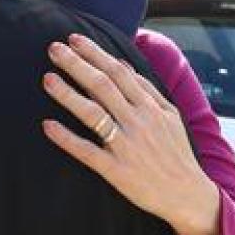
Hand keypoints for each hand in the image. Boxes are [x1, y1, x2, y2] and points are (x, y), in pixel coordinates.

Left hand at [41, 34, 222, 234]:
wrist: (187, 194)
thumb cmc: (175, 153)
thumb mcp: (170, 116)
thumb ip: (147, 90)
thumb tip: (122, 64)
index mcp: (151, 107)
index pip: (118, 72)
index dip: (94, 54)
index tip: (74, 40)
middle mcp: (138, 122)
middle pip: (102, 86)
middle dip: (76, 64)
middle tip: (52, 49)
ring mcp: (126, 146)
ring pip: (93, 114)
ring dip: (68, 95)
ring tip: (47, 79)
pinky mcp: (116, 171)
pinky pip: (87, 152)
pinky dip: (67, 138)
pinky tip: (48, 126)